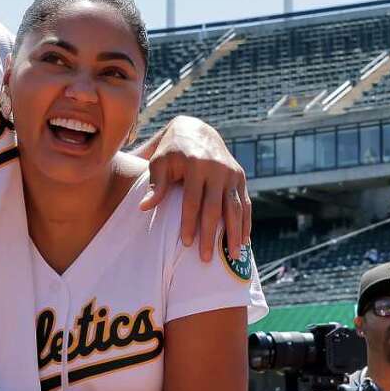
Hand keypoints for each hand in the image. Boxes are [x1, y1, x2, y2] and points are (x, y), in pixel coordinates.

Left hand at [138, 115, 251, 261]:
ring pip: (236, 208)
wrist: (196, 131)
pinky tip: (244, 240)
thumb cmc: (170, 151)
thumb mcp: (159, 162)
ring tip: (233, 256)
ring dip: (235, 233)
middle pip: (215, 208)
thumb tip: (144, 207)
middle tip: (206, 259)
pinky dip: (246, 222)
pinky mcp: (240, 177)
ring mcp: (232, 173)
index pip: (193, 200)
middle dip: (211, 235)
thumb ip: (156, 185)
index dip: (190, 223)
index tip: (186, 244)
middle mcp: (218, 169)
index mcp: (196, 165)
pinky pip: (245, 203)